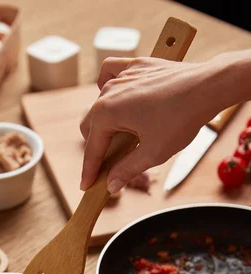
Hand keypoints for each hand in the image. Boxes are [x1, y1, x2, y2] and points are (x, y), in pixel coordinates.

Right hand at [80, 56, 227, 193]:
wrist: (208, 87)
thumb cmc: (182, 118)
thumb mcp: (153, 153)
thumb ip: (126, 170)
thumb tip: (111, 185)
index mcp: (107, 113)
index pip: (92, 149)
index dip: (89, 171)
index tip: (86, 186)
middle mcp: (108, 92)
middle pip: (90, 126)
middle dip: (96, 148)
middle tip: (108, 166)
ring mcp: (121, 76)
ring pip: (99, 103)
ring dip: (104, 123)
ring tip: (119, 139)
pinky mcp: (135, 66)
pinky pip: (110, 73)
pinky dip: (107, 86)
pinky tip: (117, 99)